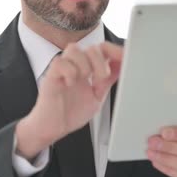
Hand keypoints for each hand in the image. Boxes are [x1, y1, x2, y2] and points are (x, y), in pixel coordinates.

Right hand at [15, 42, 122, 158]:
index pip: (101, 50)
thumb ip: (107, 82)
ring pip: (74, 49)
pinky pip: (60, 63)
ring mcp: (62, 70)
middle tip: (100, 78)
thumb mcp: (96, 97)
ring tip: (84, 80)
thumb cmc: (69, 113)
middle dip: (100, 61)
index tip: (125, 56)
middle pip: (91, 47)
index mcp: (86, 69)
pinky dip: (69, 72)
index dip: (114, 50)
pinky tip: (70, 84)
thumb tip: (121, 67)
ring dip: (84, 65)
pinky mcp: (51, 76)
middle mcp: (74, 66)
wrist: (52, 128)